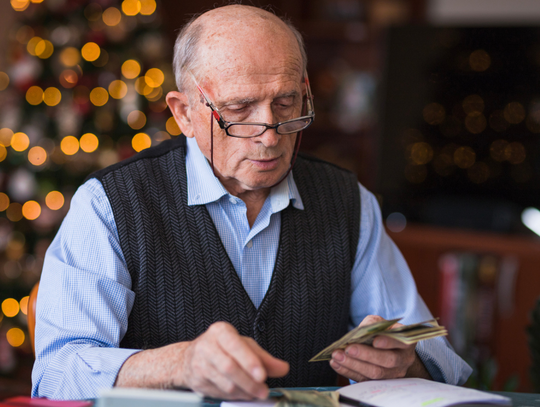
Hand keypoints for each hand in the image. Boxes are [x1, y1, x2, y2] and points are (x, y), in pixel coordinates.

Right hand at [116, 322, 288, 399]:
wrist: (190, 358)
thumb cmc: (222, 348)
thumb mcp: (244, 345)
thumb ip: (264, 357)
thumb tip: (282, 368)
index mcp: (221, 332)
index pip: (235, 345)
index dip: (249, 361)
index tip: (262, 374)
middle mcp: (208, 346)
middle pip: (229, 367)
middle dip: (249, 382)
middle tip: (263, 390)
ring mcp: (200, 364)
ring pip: (225, 383)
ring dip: (244, 391)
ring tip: (256, 393)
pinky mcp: (197, 381)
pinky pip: (219, 393)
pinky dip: (234, 396)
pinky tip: (243, 394)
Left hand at [329, 315, 428, 381]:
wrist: (386, 348)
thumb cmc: (382, 332)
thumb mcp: (379, 322)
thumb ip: (372, 324)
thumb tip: (360, 332)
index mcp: (406, 341)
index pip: (402, 342)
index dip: (389, 342)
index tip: (375, 341)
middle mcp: (404, 359)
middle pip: (387, 361)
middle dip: (366, 355)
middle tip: (349, 349)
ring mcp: (393, 373)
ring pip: (375, 373)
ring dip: (353, 365)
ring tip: (337, 356)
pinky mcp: (380, 382)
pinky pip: (364, 379)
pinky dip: (348, 371)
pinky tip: (336, 364)